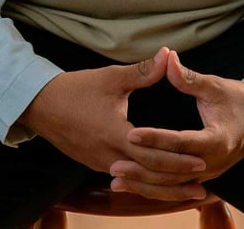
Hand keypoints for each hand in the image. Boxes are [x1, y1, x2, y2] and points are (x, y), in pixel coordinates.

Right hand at [17, 47, 204, 185]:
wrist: (41, 105)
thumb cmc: (77, 89)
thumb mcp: (112, 78)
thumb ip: (142, 71)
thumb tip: (168, 54)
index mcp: (117, 135)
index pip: (154, 154)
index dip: (179, 159)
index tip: (202, 162)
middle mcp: (109, 156)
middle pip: (149, 175)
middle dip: (176, 181)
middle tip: (202, 187)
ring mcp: (100, 163)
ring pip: (136, 180)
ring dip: (160, 185)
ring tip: (184, 189)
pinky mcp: (94, 163)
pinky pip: (124, 176)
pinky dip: (142, 181)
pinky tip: (154, 181)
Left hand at [109, 49, 243, 199]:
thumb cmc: (240, 99)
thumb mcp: (216, 86)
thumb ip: (189, 78)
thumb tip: (166, 58)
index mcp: (217, 141)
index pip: (180, 143)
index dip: (155, 139)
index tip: (131, 134)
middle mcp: (212, 164)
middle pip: (173, 172)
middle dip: (143, 170)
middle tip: (115, 165)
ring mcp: (208, 173)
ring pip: (172, 184)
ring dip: (144, 183)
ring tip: (117, 179)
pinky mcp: (202, 175)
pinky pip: (176, 185)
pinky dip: (154, 186)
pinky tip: (133, 184)